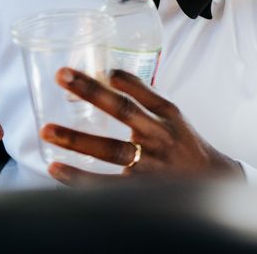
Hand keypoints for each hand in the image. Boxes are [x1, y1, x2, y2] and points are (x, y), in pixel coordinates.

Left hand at [40, 67, 243, 186]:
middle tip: (62, 76)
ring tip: (47, 129)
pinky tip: (56, 168)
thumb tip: (112, 73)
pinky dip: (79, 177)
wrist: (208, 181)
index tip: (96, 66)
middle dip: (92, 92)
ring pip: (111, 149)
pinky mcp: (138, 189)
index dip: (116, 78)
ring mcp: (148, 163)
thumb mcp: (172, 115)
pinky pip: (104, 184)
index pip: (140, 91)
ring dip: (78, 139)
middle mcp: (158, 135)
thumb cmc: (184, 144)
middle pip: (123, 111)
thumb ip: (145, 96)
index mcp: (166, 114)